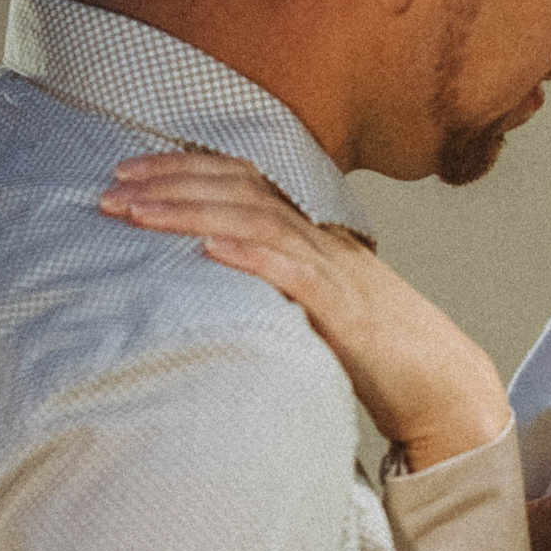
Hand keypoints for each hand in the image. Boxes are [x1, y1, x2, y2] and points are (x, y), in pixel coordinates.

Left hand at [99, 152, 508, 468]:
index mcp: (308, 233)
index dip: (180, 167)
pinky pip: (294, 272)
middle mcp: (318, 237)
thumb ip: (266, 282)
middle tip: (110, 190)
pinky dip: (251, 254)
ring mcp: (332, 268)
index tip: (125, 173)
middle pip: (237, 188)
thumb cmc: (373, 351)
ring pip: (255, 219)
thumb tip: (203, 278)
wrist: (440, 383)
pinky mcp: (344, 308)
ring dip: (190, 211)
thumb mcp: (309, 304)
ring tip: (138, 213)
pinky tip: (210, 248)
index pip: (239, 178)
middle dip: (168, 184)